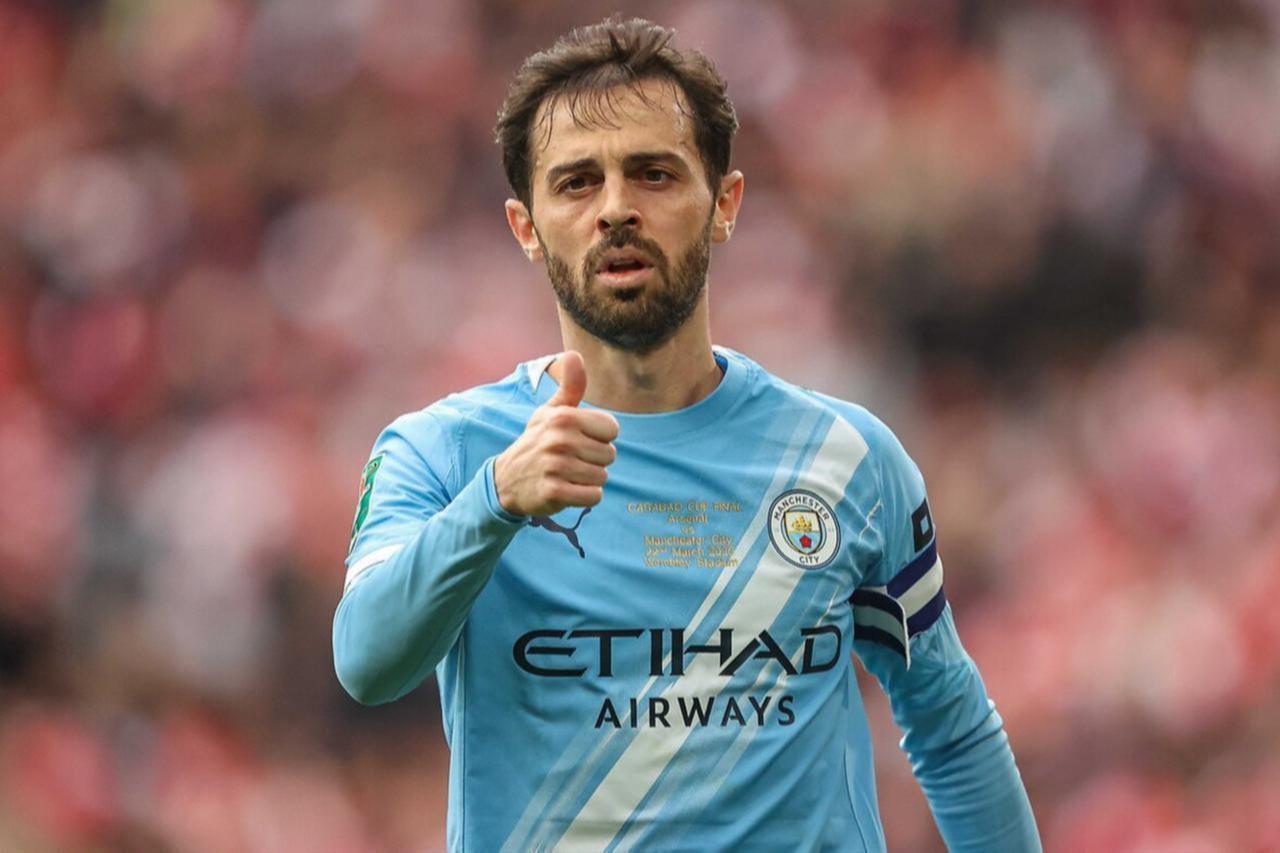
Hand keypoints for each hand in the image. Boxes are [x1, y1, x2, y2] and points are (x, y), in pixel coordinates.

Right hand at [494, 351, 618, 516]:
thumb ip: (570, 387)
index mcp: (563, 417)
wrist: (506, 480)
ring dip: (588, 480)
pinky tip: (566, 490)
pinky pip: (593, 496)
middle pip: (609, 455)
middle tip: (569, 460)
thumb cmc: (537, 441)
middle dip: (594, 461)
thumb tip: (574, 353)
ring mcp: (556, 466)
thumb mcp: (550, 412)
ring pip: (602, 477)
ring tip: (566, 474)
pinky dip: (584, 497)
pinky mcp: (554, 492)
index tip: (579, 439)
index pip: (612, 429)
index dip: (599, 437)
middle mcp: (559, 439)